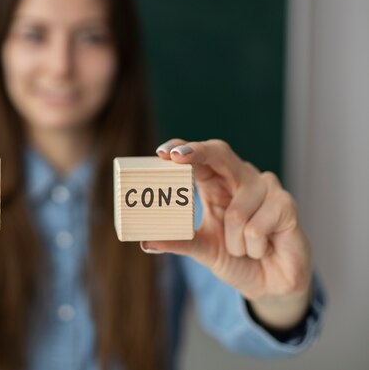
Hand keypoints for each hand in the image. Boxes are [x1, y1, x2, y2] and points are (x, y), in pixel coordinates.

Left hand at [142, 139, 311, 328]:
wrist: (271, 284)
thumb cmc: (236, 258)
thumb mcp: (203, 250)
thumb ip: (178, 242)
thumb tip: (146, 242)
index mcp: (217, 183)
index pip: (199, 157)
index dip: (183, 148)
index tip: (162, 152)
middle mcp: (241, 178)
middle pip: (220, 153)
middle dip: (197, 153)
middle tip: (176, 157)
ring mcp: (266, 188)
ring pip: (236, 211)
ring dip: (234, 241)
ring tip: (243, 249)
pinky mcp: (286, 204)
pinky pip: (256, 228)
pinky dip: (253, 247)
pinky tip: (263, 249)